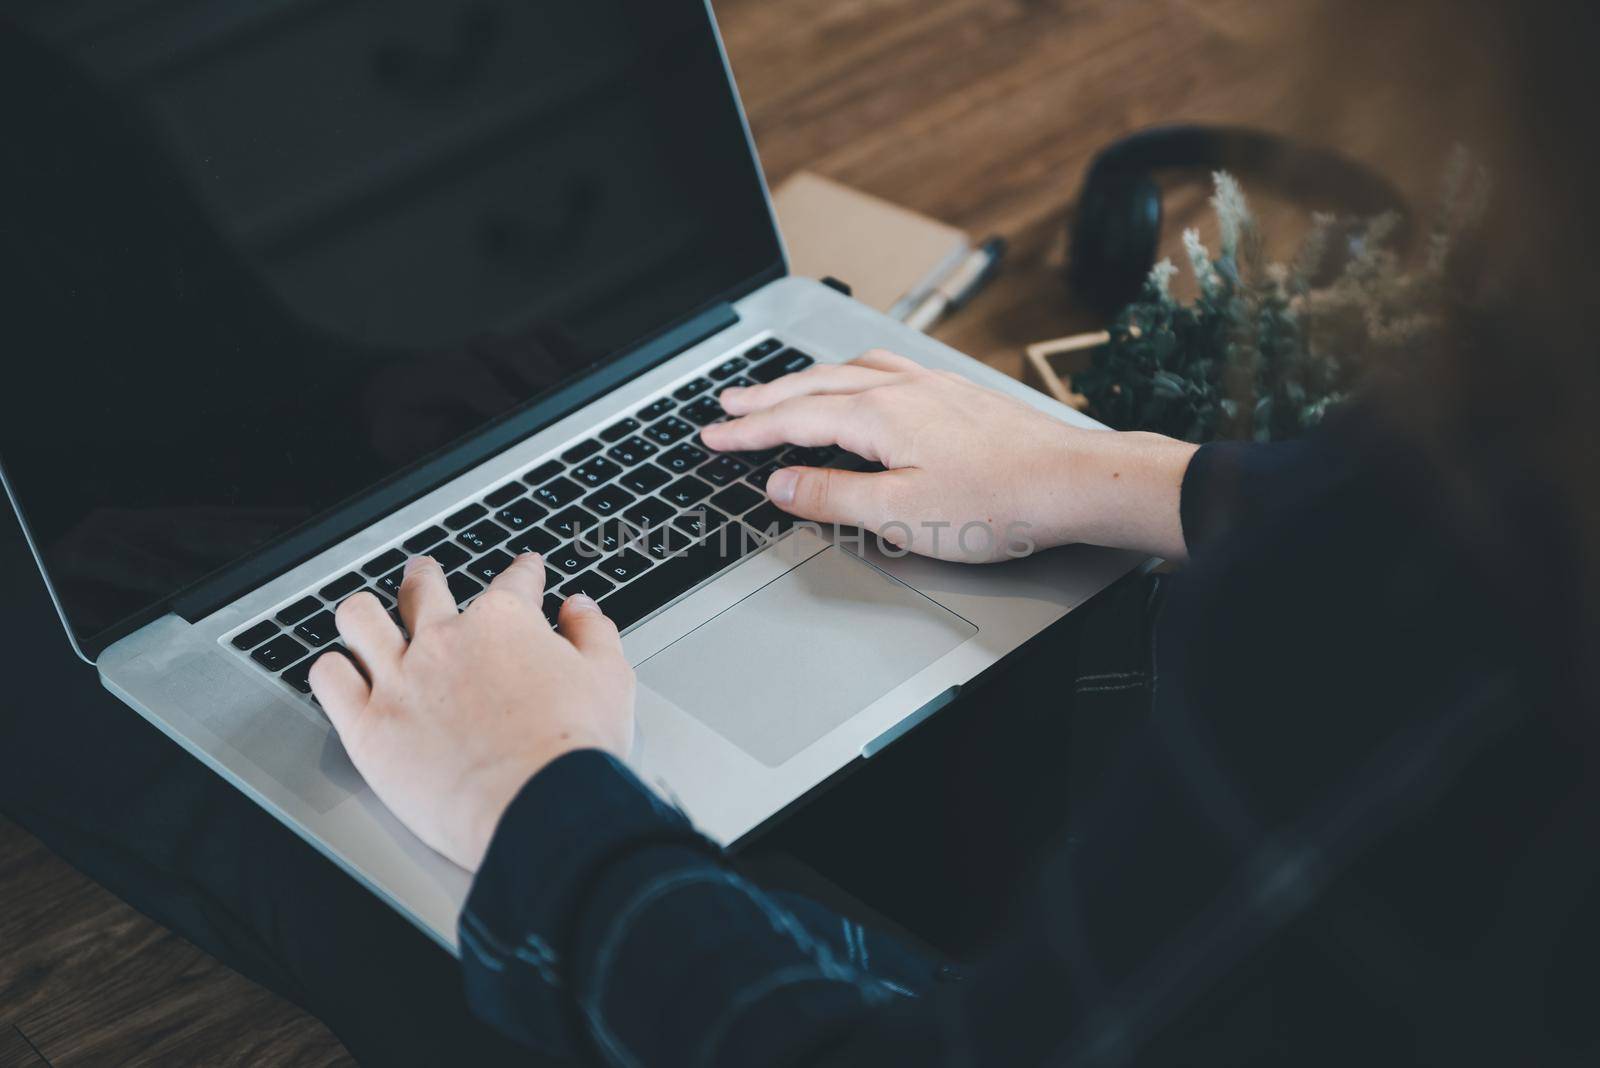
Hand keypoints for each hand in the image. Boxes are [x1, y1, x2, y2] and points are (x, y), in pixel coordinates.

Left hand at [309, 554, 634, 871]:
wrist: (538, 807)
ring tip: (365, 615)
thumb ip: (593, 633)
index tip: (527, 571)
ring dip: (364, 614)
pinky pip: (329, 680)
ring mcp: (401, 680)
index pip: (514, 581)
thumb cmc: (574, 750)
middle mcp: (446, 640)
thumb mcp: (610, 679)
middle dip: (424, 577)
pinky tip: (340, 673)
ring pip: (360, 621)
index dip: (524, 572)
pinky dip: (332, 671)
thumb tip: (580, 608)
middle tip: (424, 575)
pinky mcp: (369, 727)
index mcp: (506, 623)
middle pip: (422, 590)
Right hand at [701, 349, 1197, 561]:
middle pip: (814, 387)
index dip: (747, 433)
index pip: (794, 420)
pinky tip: (861, 382)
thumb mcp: (899, 515)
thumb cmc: (998, 503)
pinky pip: (887, 369)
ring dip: (806, 381)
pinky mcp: (958, 395)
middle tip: (727, 406)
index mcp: (879, 417)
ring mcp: (932, 387)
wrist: (1074, 482)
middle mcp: (902, 390)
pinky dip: (851, 374)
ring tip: (781, 391)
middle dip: (765, 398)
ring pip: (851, 372)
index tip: (712, 437)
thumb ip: (832, 497)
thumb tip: (780, 485)